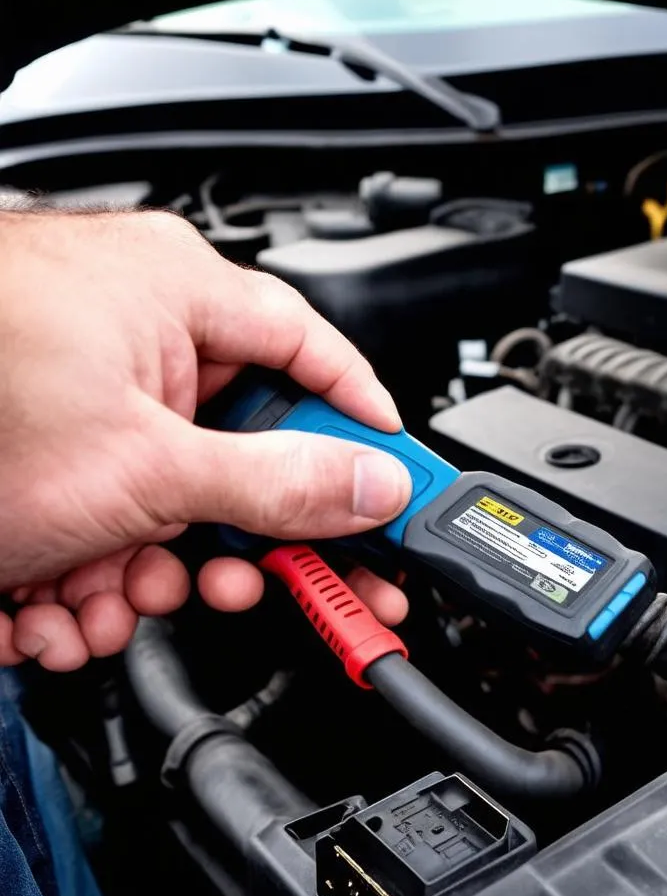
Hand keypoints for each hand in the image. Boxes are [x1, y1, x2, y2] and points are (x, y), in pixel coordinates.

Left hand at [0, 208, 411, 669]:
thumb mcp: (147, 464)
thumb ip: (280, 481)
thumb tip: (373, 485)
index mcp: (182, 292)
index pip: (316, 353)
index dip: (362, 419)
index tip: (393, 477)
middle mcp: (139, 327)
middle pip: (241, 440)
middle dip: (237, 530)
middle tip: (266, 578)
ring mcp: (86, 383)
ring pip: (166, 488)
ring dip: (149, 565)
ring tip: (113, 603)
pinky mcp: (42, 435)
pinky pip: (103, 498)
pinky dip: (89, 560)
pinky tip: (55, 598)